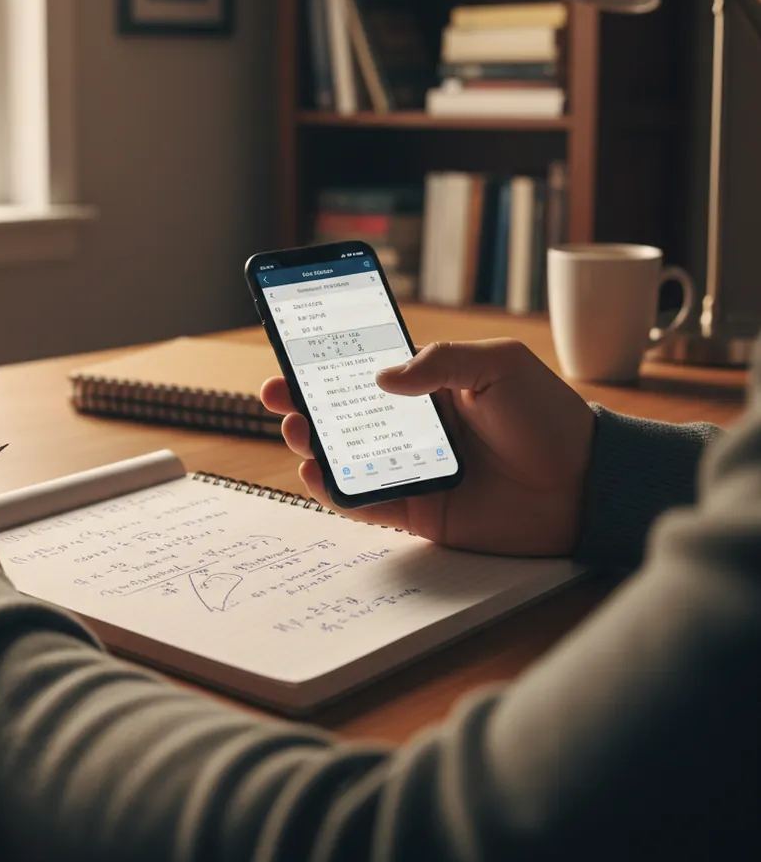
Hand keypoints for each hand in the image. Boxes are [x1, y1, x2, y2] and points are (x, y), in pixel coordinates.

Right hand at [261, 339, 594, 557]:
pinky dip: (336, 491)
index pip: (366, 373)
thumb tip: (379, 378)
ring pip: (348, 458)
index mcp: (430, 388)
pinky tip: (316, 472)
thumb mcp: (499, 364)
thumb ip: (439, 361)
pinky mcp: (421, 510)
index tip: (292, 351)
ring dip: (313, 444)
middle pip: (345, 416)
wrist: (585, 484)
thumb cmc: (549, 416)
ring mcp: (414, 470)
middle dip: (304, 403)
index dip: (327, 364)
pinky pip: (367, 503)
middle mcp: (415, 428)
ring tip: (297, 429)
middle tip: (276, 393)